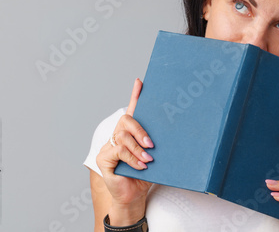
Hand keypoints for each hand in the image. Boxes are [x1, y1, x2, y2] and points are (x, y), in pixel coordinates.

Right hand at [96, 78, 153, 224]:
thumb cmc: (146, 176)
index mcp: (131, 133)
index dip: (135, 96)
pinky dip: (132, 159)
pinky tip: (141, 166)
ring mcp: (109, 146)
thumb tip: (175, 130)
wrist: (134, 197)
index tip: (140, 82)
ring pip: (122, 137)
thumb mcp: (155, 157)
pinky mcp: (104, 159)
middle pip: (126, 120)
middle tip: (152, 143)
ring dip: (138, 148)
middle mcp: (118, 136)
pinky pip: (119, 152)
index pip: (133, 110)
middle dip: (140, 130)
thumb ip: (157, 145)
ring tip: (149, 159)